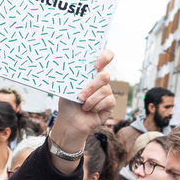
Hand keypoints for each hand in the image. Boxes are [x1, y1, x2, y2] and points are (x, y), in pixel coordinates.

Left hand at [50, 50, 114, 167]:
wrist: (70, 122)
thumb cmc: (68, 104)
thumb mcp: (69, 87)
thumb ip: (76, 76)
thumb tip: (74, 66)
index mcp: (91, 73)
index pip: (105, 57)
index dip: (105, 57)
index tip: (97, 65)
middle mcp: (101, 81)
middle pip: (104, 76)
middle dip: (91, 87)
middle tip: (80, 96)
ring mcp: (107, 92)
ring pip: (105, 90)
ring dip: (91, 99)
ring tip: (83, 105)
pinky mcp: (110, 104)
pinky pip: (108, 100)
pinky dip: (96, 106)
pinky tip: (90, 110)